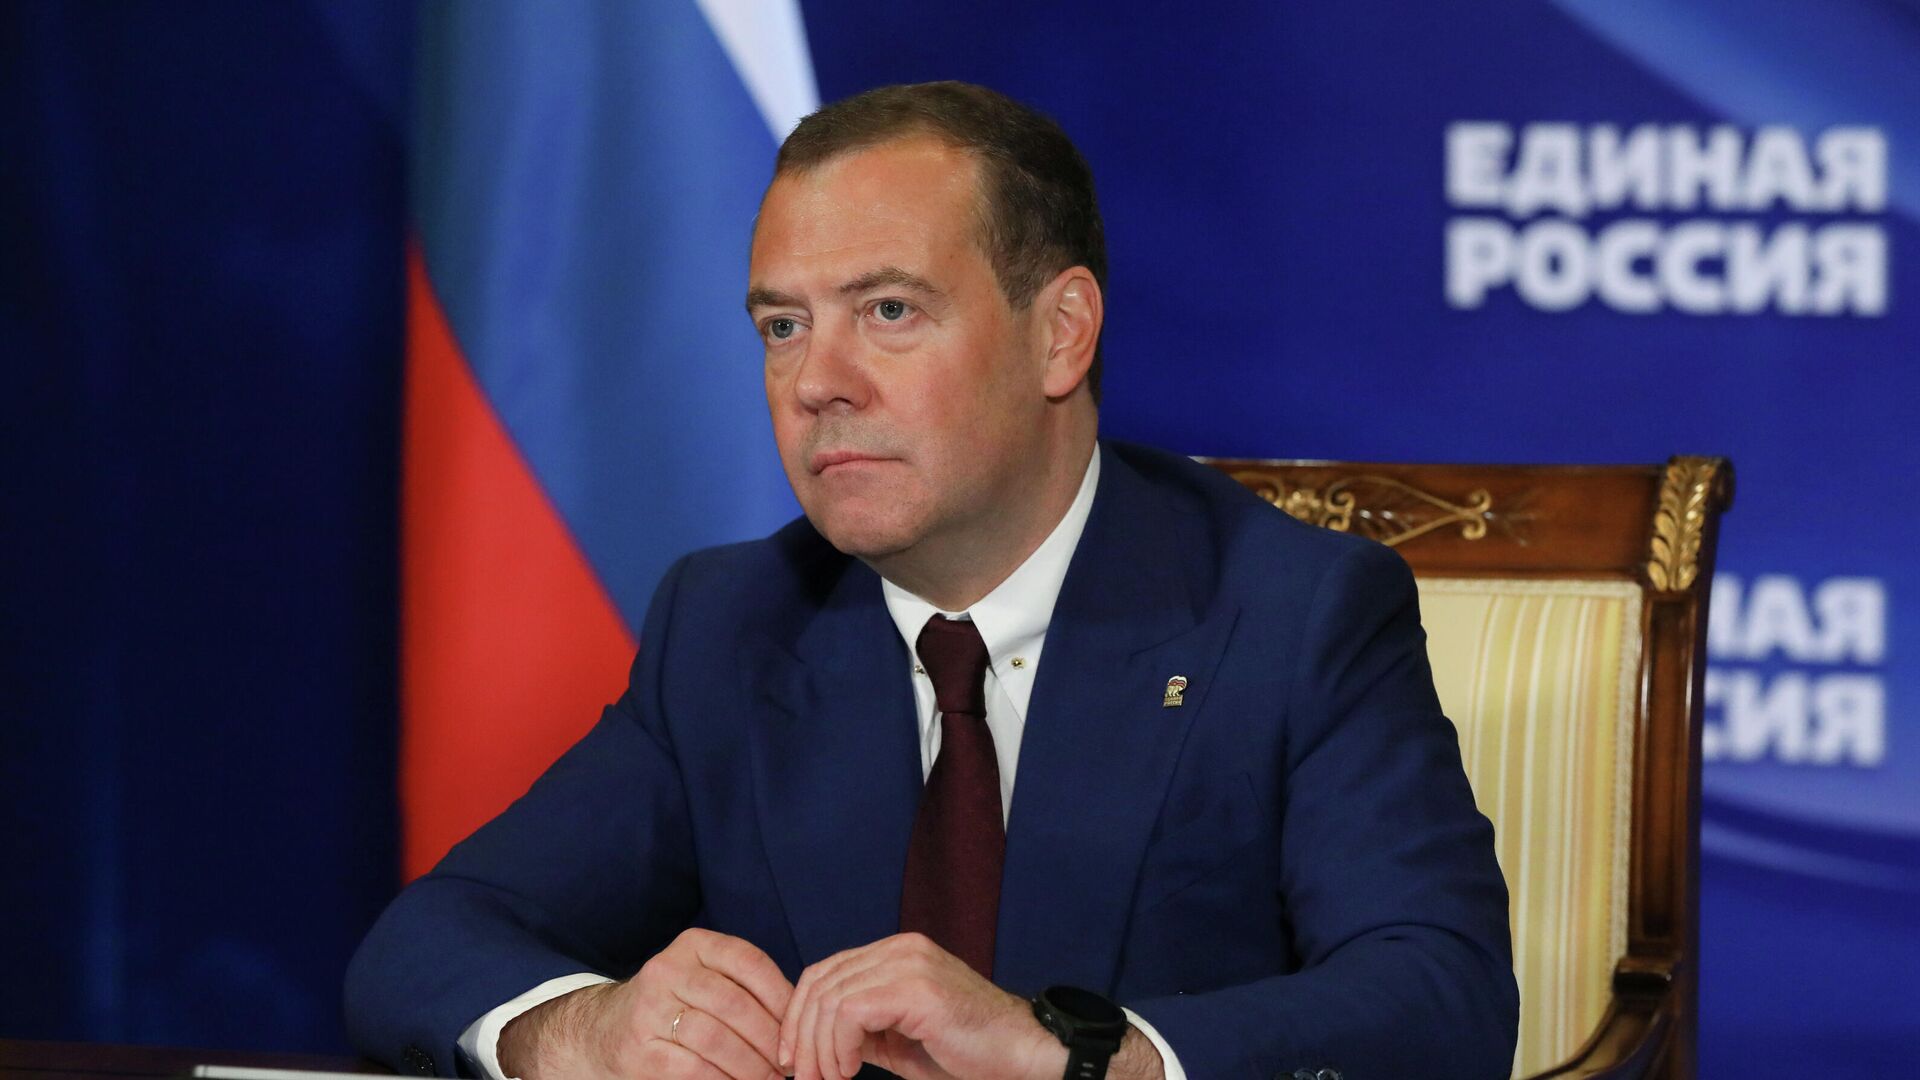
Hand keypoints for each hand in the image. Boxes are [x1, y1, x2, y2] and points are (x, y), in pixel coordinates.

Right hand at [499, 928, 792, 1079]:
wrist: (604, 1029)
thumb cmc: (675, 1004)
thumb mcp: (705, 978)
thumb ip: (745, 987)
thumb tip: (799, 1019)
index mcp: (694, 945)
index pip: (749, 962)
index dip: (782, 996)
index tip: (800, 1025)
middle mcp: (668, 969)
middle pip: (735, 1004)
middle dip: (770, 1039)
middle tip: (790, 1063)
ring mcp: (650, 1009)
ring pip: (716, 1039)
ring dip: (752, 1065)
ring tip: (770, 1078)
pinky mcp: (641, 1049)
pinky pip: (694, 1068)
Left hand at [778, 932, 1168, 1079]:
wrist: (1024, 1057)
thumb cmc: (970, 1055)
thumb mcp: (901, 1042)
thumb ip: (863, 1032)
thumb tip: (813, 1045)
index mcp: (897, 953)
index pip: (825, 972)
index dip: (799, 1017)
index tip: (793, 1061)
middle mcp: (901, 947)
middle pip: (820, 981)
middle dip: (801, 1036)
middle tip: (804, 1077)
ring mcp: (910, 962)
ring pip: (830, 997)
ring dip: (818, 1048)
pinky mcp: (917, 987)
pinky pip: (850, 1011)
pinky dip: (837, 1047)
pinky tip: (850, 1072)